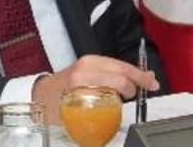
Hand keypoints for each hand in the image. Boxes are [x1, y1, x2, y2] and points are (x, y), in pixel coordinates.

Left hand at [32, 54, 159, 123]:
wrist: (40, 93)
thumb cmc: (54, 106)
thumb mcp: (73, 116)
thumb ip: (96, 120)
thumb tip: (114, 131)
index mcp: (82, 78)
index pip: (115, 81)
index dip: (129, 89)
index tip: (136, 96)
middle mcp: (85, 66)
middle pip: (119, 69)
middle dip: (137, 77)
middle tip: (152, 87)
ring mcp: (86, 61)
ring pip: (116, 63)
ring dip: (133, 72)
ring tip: (148, 80)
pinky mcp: (87, 61)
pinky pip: (110, 63)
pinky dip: (123, 69)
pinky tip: (134, 74)